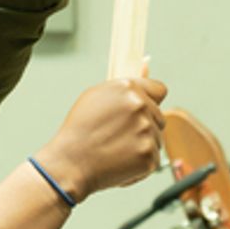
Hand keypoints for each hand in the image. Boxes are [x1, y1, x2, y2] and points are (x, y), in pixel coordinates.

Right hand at [38, 74, 168, 199]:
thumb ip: (124, 86)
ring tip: (116, 150)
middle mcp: (140, 106)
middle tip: (119, 136)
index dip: (152, 101)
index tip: (144, 111)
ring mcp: (146, 131)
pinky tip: (119, 162)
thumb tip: (147, 64)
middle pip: (159, 117)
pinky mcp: (148, 155)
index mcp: (128, 88)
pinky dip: (140, 164)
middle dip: (145, 126)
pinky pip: (153, 159)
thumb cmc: (80, 129)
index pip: (160, 90)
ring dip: (142, 145)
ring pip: (157, 139)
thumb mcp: (95, 96)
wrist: (70, 162)